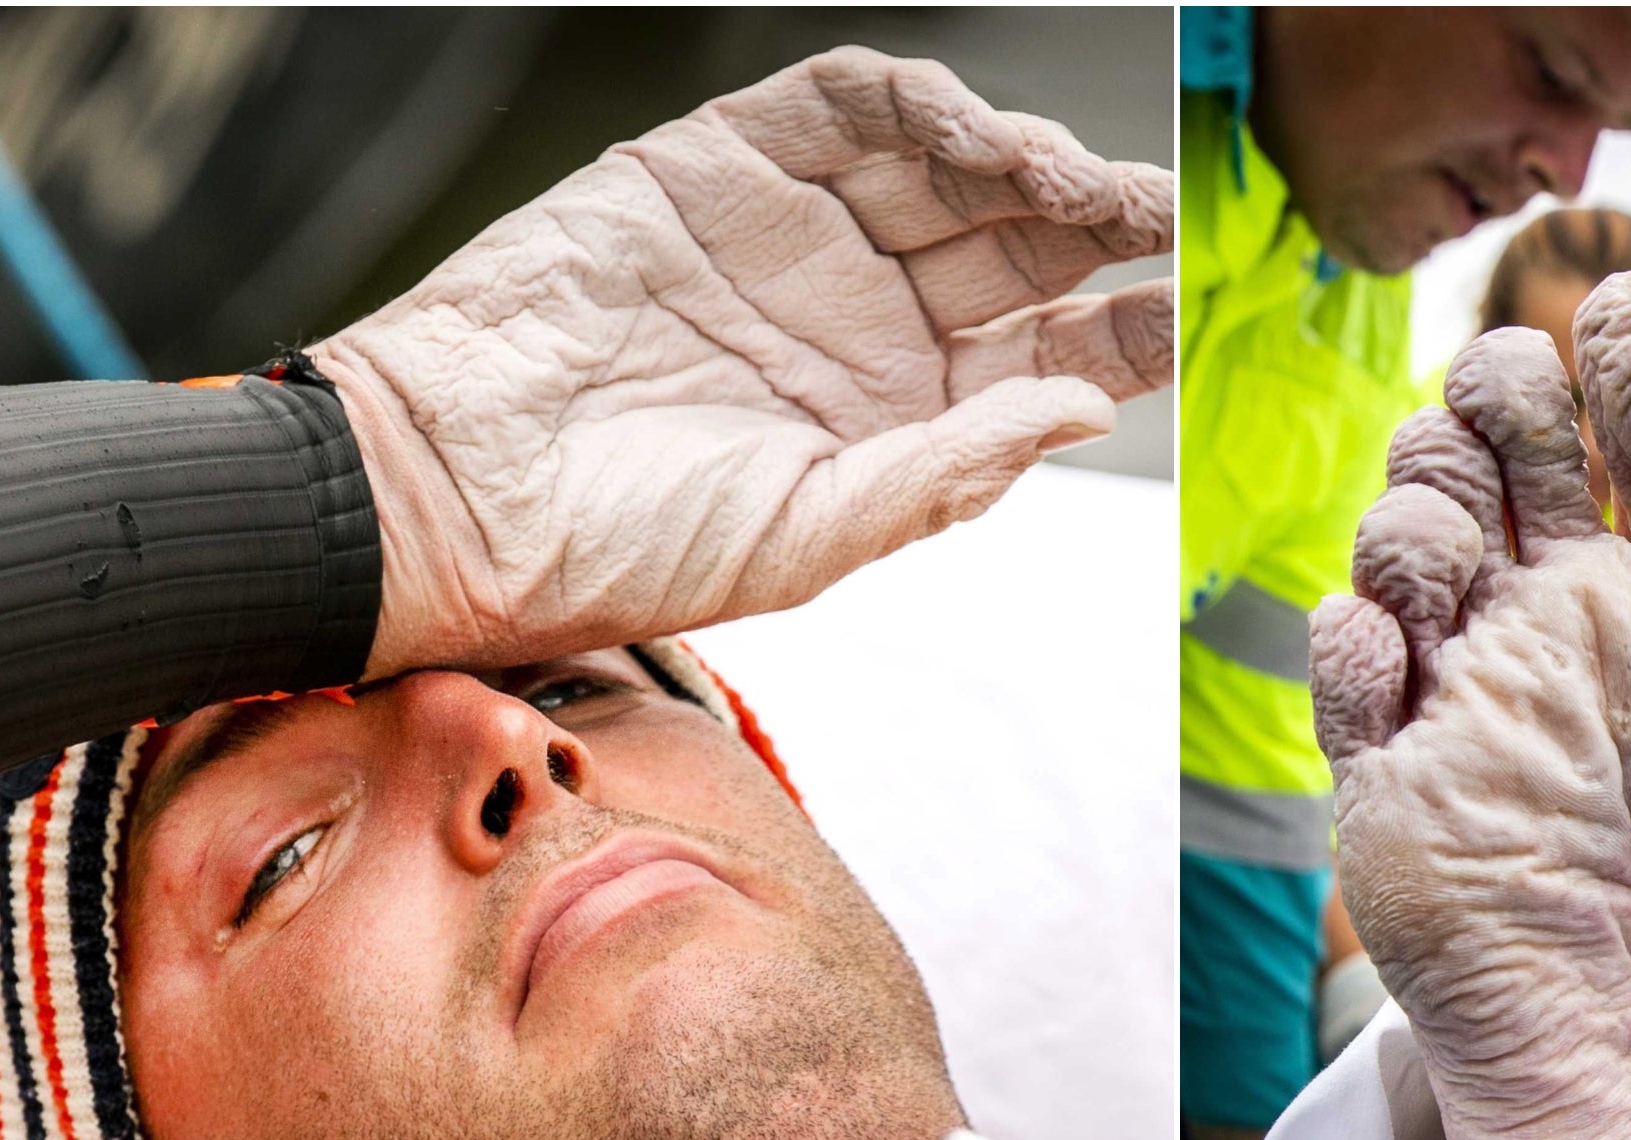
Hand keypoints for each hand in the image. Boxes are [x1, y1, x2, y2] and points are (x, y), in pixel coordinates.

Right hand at [314, 47, 1174, 676]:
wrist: (453, 492)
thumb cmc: (619, 546)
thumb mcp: (810, 534)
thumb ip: (949, 472)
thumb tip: (1083, 409)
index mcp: (903, 418)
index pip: (1048, 357)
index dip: (1120, 325)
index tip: (1177, 305)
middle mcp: (864, 321)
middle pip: (1018, 248)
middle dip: (1095, 224)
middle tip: (1157, 214)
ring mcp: (797, 235)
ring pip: (949, 169)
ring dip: (1022, 160)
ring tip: (1073, 180)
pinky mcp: (720, 164)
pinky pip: (842, 107)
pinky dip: (919, 104)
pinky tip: (974, 133)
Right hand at [1312, 274, 1630, 1139]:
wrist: (1630, 1003)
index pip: (1600, 415)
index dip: (1594, 360)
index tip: (1607, 334)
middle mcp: (1545, 610)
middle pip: (1480, 446)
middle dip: (1483, 406)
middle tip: (1510, 423)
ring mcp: (1456, 680)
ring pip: (1396, 528)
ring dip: (1419, 510)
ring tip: (1457, 560)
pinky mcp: (1384, 760)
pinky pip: (1341, 659)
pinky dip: (1360, 633)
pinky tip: (1407, 657)